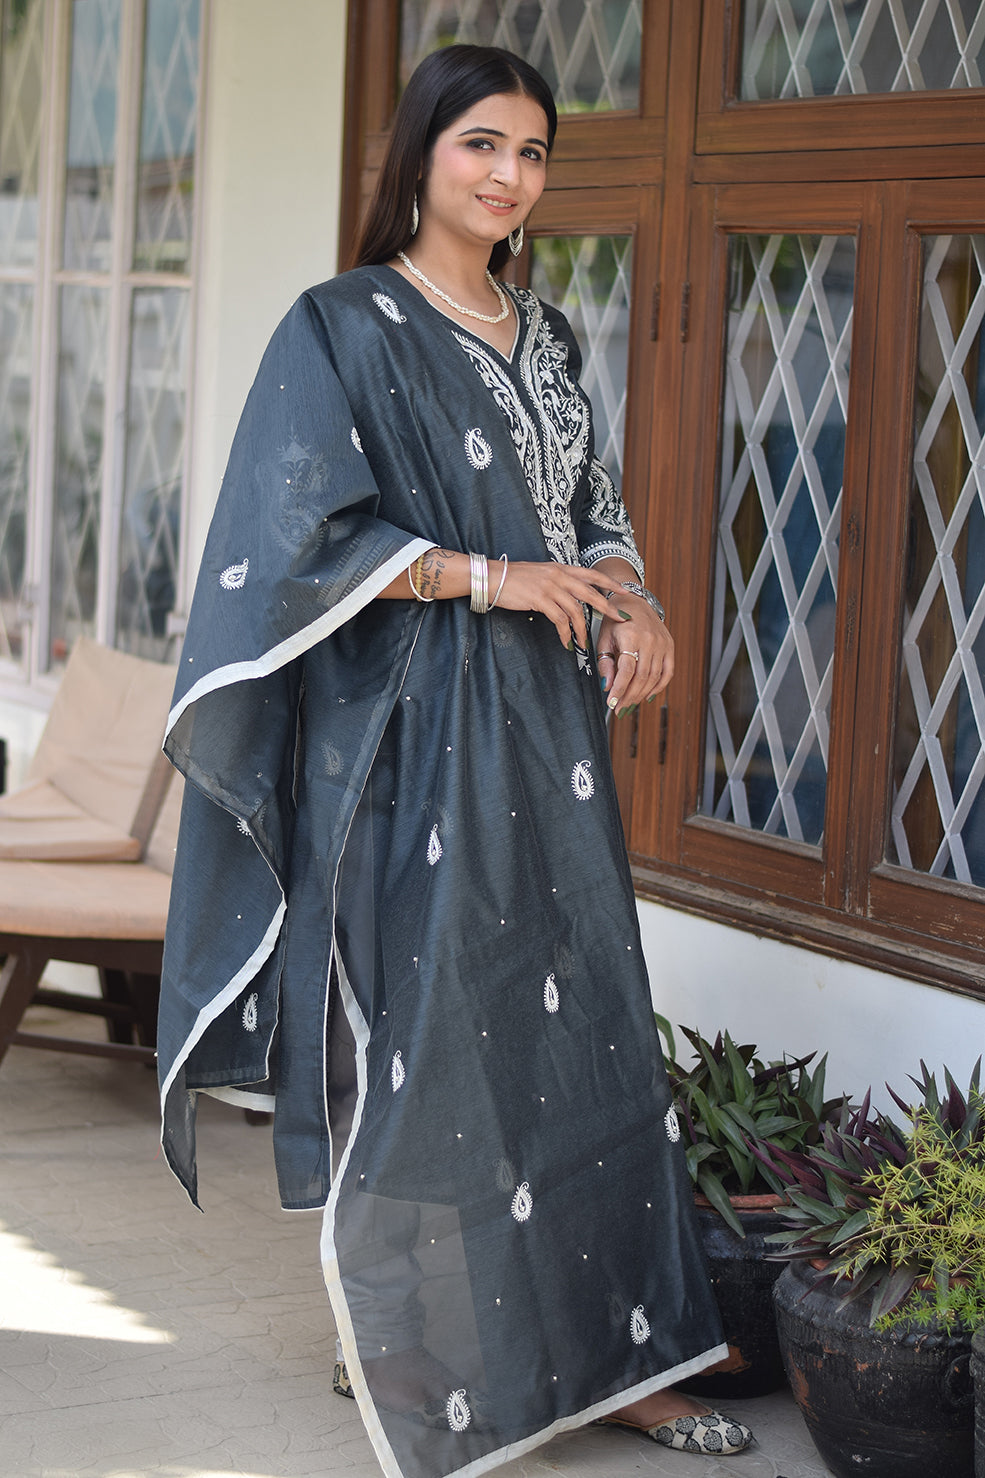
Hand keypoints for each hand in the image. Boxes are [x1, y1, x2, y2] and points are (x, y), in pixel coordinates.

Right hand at [494, 560, 623, 648]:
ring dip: (582, 629)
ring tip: (583, 642)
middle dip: (608, 607)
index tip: (624, 591)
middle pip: (591, 593)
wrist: (494, 577)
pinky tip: (566, 642)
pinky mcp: (540, 600)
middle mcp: (559, 576)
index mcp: (561, 568)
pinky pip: (560, 620)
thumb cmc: (515, 578)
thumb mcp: (541, 574)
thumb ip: (558, 581)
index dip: (609, 582)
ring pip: (576, 610)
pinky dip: (565, 633)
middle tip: (620, 619)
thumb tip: (571, 595)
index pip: (592, 574)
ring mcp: (550, 587)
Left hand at [596, 593, 673, 712]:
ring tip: (629, 703)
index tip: (612, 703)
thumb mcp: (604, 639)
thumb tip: (607, 687)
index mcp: (631, 636)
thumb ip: (606, 663)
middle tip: (619, 708)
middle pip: (642, 676)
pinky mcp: (669, 646)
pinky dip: (659, 686)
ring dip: (641, 694)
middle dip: (630, 695)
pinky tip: (647, 696)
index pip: (627, 670)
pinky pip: (668, 672)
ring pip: (654, 677)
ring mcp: (662, 643)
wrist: (633, 601)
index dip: (620, 689)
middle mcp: (650, 640)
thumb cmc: (615, 621)